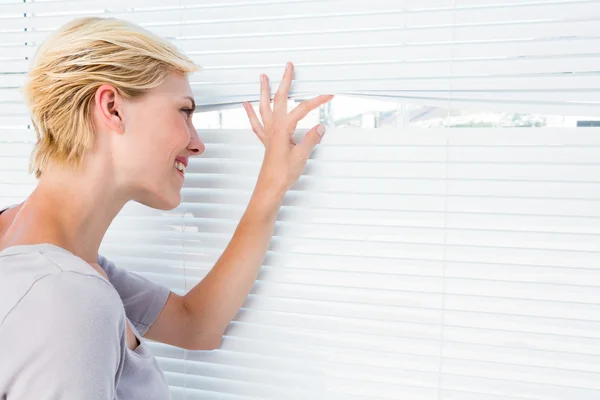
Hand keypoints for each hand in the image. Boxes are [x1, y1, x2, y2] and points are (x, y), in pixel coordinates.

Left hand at [242, 62, 333, 196]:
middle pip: (279, 99)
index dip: (317, 101)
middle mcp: (273, 128)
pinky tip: (247, 104)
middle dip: (285, 81)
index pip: (302, 109)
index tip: (329, 96)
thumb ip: (311, 139)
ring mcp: (268, 133)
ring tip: (263, 77)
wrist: (270, 187)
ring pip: (264, 107)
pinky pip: (256, 123)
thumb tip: (320, 127)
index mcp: (283, 129)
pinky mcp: (266, 141)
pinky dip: (251, 113)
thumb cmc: (283, 174)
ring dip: (264, 91)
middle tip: (289, 66)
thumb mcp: (302, 156)